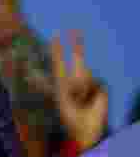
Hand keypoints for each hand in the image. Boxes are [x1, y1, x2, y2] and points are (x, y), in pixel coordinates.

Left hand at [51, 31, 107, 150]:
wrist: (86, 128)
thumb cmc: (71, 115)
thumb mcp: (63, 97)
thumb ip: (67, 82)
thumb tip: (75, 74)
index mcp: (61, 82)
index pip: (59, 62)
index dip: (57, 49)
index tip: (55, 36)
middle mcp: (75, 79)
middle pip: (77, 58)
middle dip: (75, 43)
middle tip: (74, 28)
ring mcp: (89, 82)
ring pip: (84, 73)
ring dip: (80, 86)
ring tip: (79, 98)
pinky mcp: (100, 86)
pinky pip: (94, 82)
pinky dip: (89, 90)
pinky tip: (90, 99)